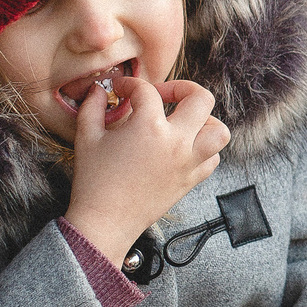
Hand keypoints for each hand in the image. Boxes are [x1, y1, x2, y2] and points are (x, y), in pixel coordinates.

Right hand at [64, 77, 228, 266]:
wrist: (105, 222)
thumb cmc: (94, 182)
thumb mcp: (86, 137)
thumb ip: (92, 107)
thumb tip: (97, 90)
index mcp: (149, 126)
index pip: (147, 90)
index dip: (129, 85)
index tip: (120, 90)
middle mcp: (176, 142)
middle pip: (201, 99)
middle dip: (182, 88)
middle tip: (163, 95)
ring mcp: (188, 162)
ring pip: (219, 131)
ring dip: (205, 120)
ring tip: (183, 121)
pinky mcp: (190, 180)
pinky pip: (213, 158)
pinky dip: (205, 148)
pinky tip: (184, 147)